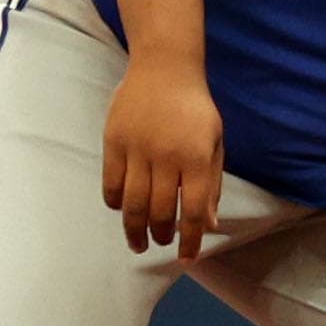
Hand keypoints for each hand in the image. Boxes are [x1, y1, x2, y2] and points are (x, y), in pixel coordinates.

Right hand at [101, 57, 225, 255]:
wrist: (165, 67)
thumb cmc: (195, 109)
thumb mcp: (214, 144)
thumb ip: (212, 185)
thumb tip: (208, 225)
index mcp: (196, 159)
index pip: (192, 212)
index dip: (190, 240)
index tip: (187, 258)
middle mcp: (167, 157)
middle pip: (159, 212)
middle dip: (161, 236)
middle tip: (162, 244)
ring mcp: (137, 149)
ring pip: (133, 204)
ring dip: (135, 230)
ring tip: (139, 242)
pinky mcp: (114, 141)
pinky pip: (112, 184)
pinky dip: (117, 203)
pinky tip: (123, 210)